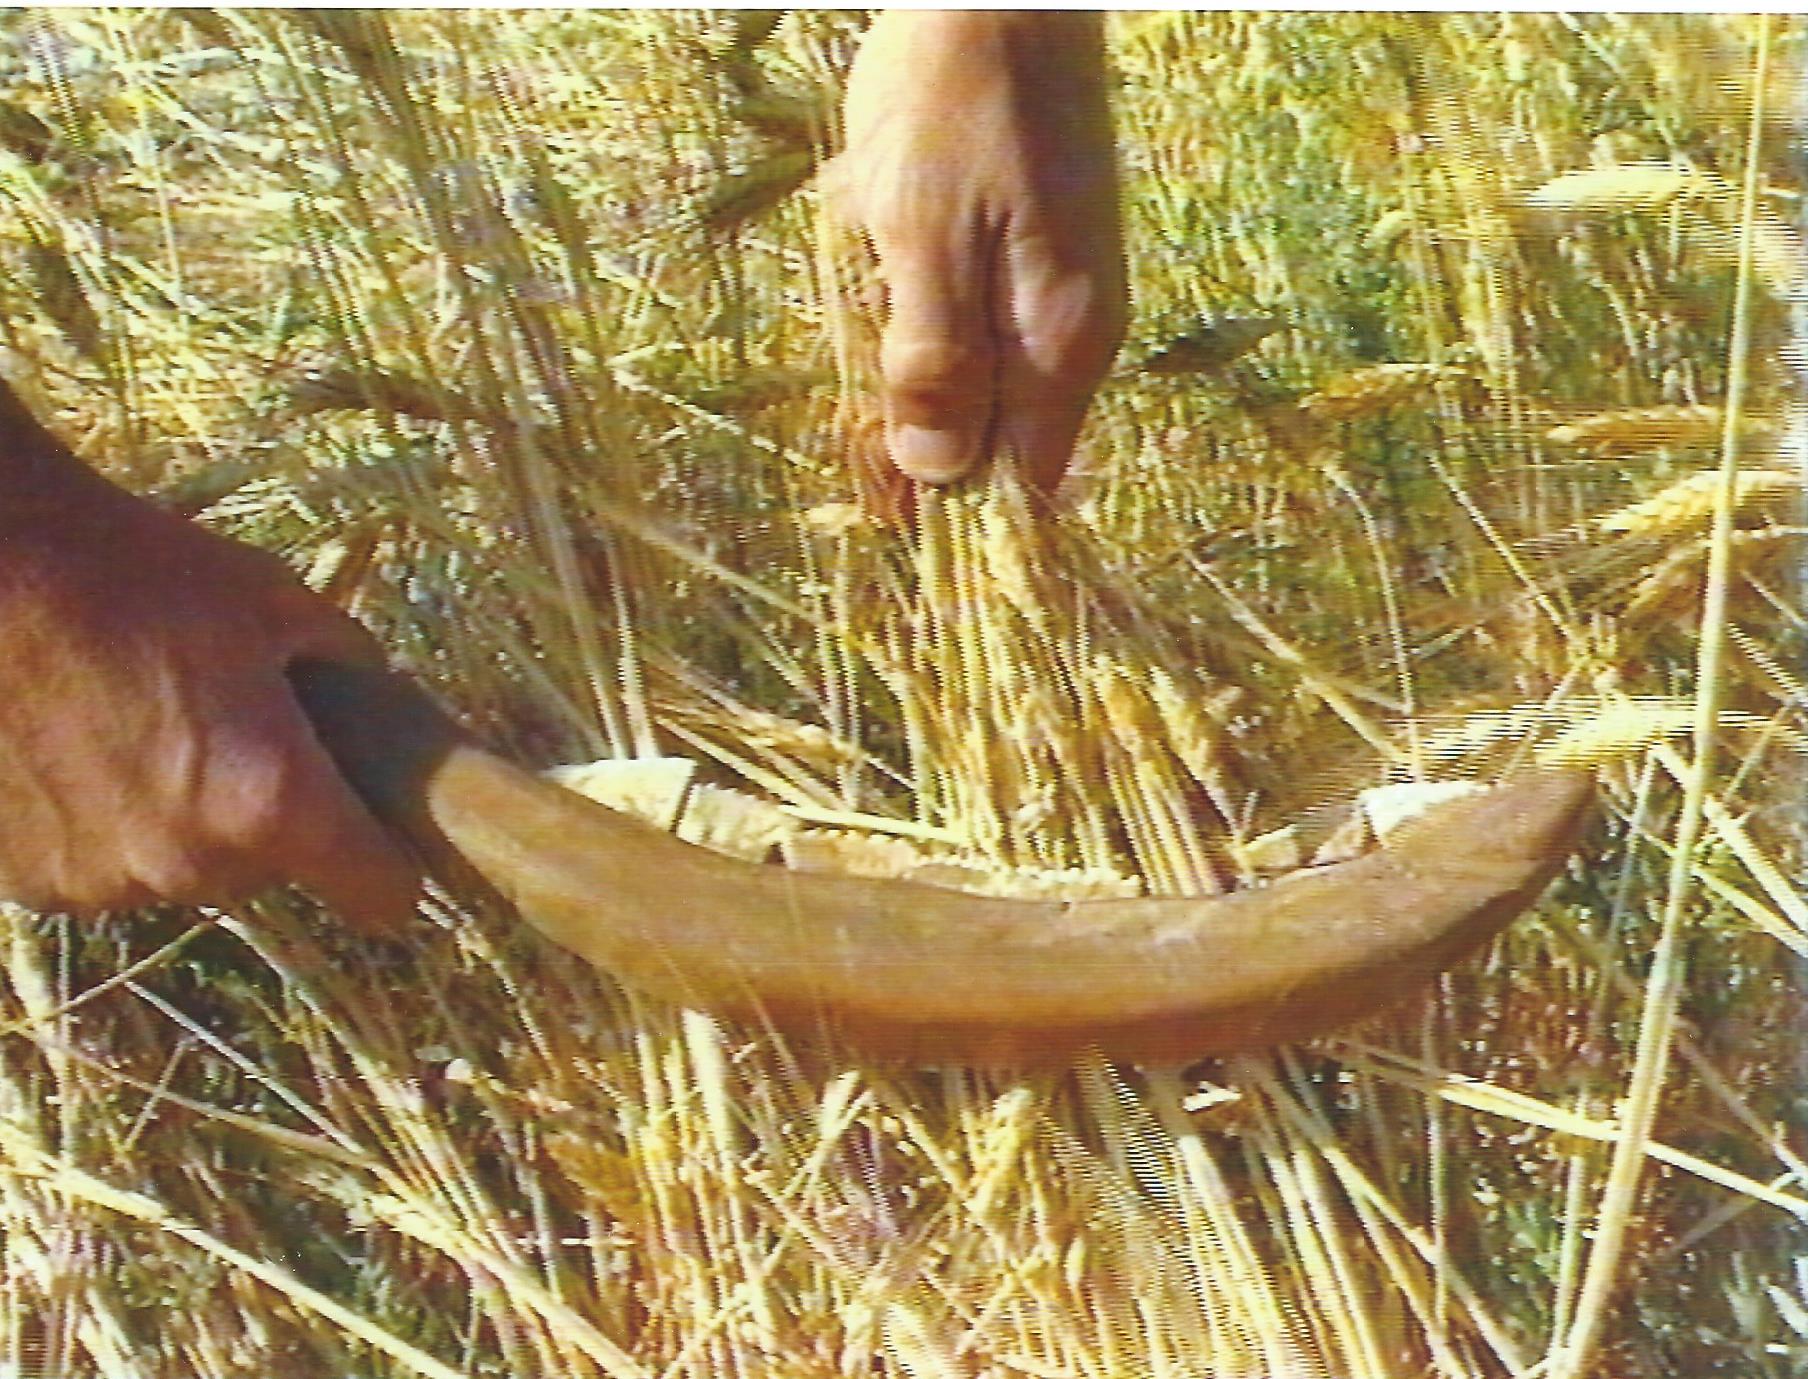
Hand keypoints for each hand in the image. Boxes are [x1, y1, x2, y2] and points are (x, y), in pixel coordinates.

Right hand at [0, 394, 419, 932]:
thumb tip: (381, 699)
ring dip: (182, 823)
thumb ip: (350, 667)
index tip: (387, 841)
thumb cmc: (135, 574)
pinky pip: (102, 867)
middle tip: (235, 732)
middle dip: (270, 818)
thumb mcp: (277, 603)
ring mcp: (100, 881)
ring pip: (185, 871)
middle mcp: (189, 864)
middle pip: (273, 874)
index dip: (394, 866)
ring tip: (144, 727)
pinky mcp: (28, 881)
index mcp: (271, 804)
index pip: (381, 895)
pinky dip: (104, 826)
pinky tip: (81, 747)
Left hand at [833, 12, 1126, 494]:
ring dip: (911, 365)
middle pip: (995, 438)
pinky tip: (882, 249)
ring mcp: (1054, 288)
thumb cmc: (959, 99)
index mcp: (1056, 345)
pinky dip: (916, 309)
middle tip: (852, 401)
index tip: (880, 516)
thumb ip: (933, 362)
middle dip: (918, 435)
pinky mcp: (1029, 248)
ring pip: (977, 377)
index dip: (951, 515)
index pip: (1019, 484)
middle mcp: (1070, 332)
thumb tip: (937, 477)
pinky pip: (970, 319)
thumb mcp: (923, 235)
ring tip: (869, 282)